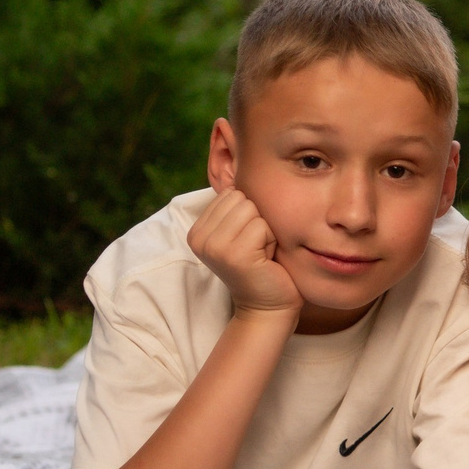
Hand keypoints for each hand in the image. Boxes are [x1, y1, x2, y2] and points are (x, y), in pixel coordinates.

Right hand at [187, 187, 300, 319]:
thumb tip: (236, 163)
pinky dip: (271, 241)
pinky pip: (262, 226)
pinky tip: (265, 260)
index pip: (232, 193)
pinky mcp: (234, 255)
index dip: (249, 214)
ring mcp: (214, 246)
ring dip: (265, 230)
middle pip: (242, 198)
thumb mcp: (241, 230)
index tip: (247, 241)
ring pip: (253, 209)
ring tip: (260, 252)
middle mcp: (199, 237)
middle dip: (258, 220)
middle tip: (256, 248)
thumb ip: (235, 205)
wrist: (268, 305)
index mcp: (197, 229)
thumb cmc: (261, 264)